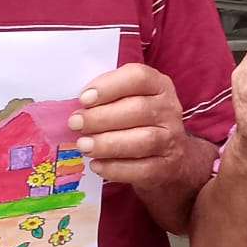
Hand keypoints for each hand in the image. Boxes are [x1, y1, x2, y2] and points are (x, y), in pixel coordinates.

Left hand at [69, 64, 195, 192]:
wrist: (170, 157)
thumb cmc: (138, 122)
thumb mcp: (129, 100)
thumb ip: (107, 97)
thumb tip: (76, 106)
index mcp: (158, 85)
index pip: (138, 77)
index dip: (109, 86)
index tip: (84, 99)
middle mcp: (168, 110)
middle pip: (138, 109)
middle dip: (101, 117)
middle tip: (75, 124)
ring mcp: (170, 140)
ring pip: (143, 140)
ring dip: (107, 143)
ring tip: (83, 145)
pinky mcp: (166, 167)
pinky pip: (142, 169)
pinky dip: (116, 168)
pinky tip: (97, 165)